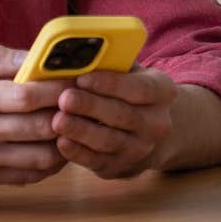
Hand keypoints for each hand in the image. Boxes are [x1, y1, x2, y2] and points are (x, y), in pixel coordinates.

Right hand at [0, 47, 66, 184]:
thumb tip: (37, 56)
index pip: (29, 95)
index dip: (60, 87)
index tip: (78, 78)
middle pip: (41, 128)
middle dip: (70, 114)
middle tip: (85, 101)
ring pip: (40, 158)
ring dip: (64, 142)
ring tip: (72, 124)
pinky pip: (26, 177)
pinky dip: (47, 164)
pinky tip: (53, 147)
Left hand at [50, 66, 178, 178]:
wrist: (148, 134)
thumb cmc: (129, 93)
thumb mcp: (131, 73)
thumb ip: (112, 63)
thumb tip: (80, 53)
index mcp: (162, 92)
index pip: (139, 88)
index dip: (110, 83)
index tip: (82, 77)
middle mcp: (157, 123)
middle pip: (122, 115)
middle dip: (91, 106)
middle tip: (65, 99)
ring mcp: (141, 149)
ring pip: (109, 140)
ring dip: (81, 131)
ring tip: (57, 120)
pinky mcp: (122, 167)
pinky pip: (98, 161)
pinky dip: (78, 153)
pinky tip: (61, 142)